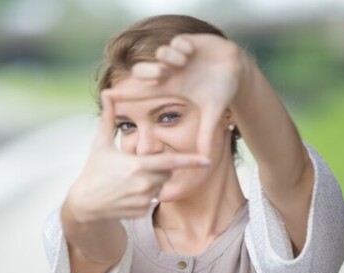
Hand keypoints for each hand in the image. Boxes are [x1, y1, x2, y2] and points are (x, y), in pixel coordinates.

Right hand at [65, 93, 210, 221]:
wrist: (84, 204)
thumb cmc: (93, 171)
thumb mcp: (99, 145)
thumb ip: (107, 119)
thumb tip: (106, 95)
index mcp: (136, 165)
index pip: (171, 161)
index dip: (191, 161)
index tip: (208, 160)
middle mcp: (143, 184)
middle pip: (166, 172)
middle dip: (158, 167)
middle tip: (136, 167)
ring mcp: (143, 200)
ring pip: (160, 186)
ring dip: (151, 181)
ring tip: (129, 181)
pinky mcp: (142, 212)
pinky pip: (152, 200)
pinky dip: (144, 195)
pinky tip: (127, 194)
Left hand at [104, 34, 246, 156]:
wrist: (238, 70)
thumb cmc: (222, 90)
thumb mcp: (213, 113)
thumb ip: (206, 133)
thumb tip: (206, 158)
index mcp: (170, 88)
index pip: (142, 92)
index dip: (125, 94)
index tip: (105, 96)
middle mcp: (170, 72)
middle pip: (143, 70)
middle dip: (149, 71)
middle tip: (164, 75)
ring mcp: (178, 57)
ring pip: (160, 53)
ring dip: (171, 58)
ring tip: (185, 62)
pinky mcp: (188, 42)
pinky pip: (177, 42)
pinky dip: (183, 47)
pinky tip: (193, 52)